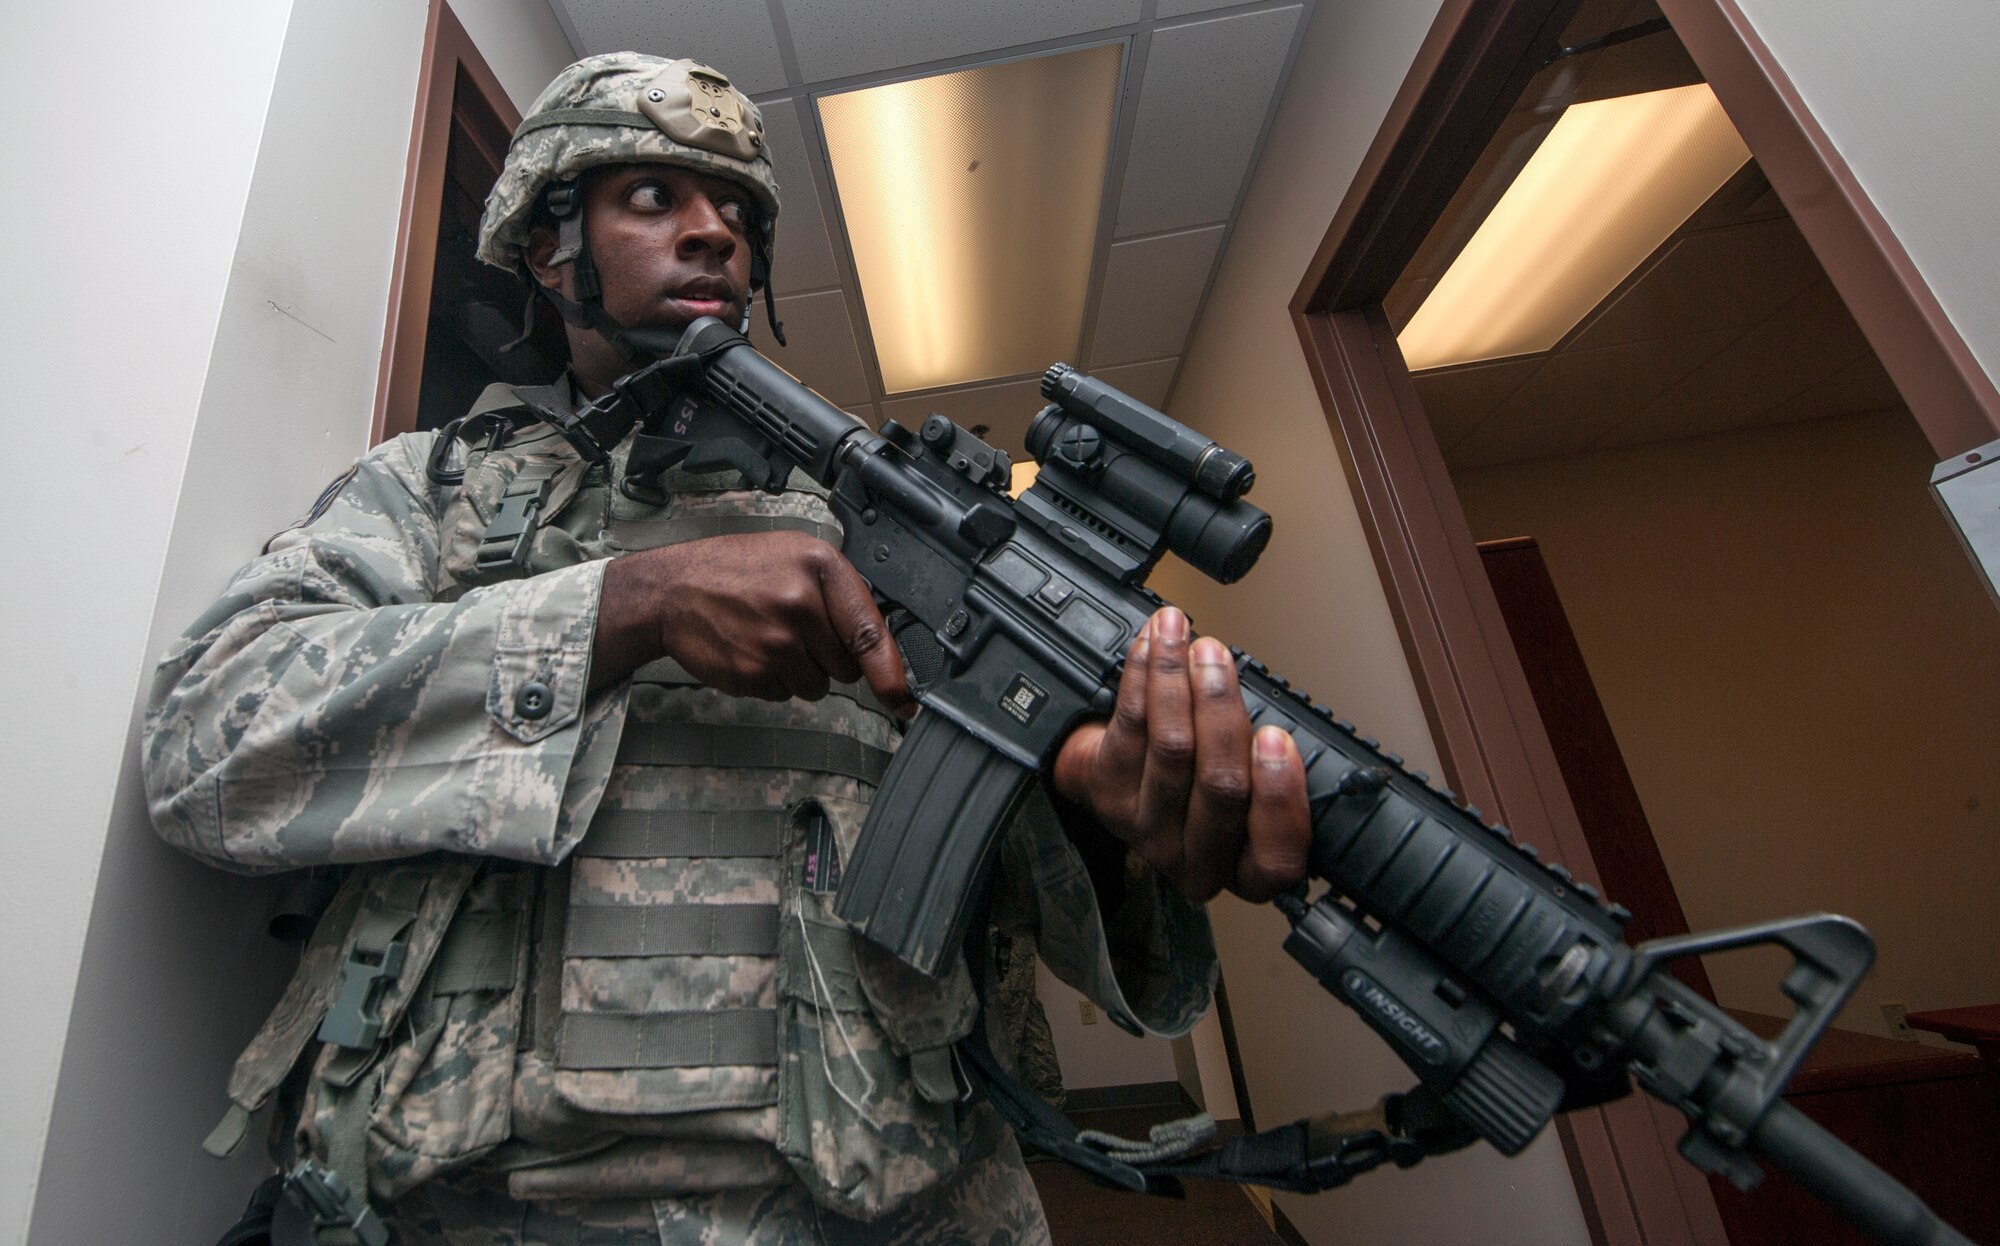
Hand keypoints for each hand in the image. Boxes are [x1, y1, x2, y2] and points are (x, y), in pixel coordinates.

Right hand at [591, 531, 912, 712]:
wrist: (672, 589)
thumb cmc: (737, 570)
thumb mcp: (796, 555)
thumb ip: (840, 592)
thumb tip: (880, 643)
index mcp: (819, 567)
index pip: (870, 632)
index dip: (892, 675)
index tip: (905, 701)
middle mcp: (800, 604)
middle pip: (847, 666)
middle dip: (830, 657)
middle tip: (796, 630)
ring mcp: (774, 642)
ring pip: (817, 686)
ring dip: (801, 671)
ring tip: (770, 637)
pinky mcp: (752, 673)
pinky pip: (784, 694)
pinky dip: (773, 680)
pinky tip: (752, 649)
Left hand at [1052, 607, 1309, 903]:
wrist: (1123, 774)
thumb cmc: (1204, 773)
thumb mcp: (1255, 781)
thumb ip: (1271, 766)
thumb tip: (1283, 716)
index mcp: (1246, 866)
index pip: (1276, 858)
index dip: (1280, 798)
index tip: (1277, 738)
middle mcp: (1196, 861)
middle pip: (1220, 787)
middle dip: (1222, 711)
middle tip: (1218, 658)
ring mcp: (1147, 832)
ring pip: (1172, 749)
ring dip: (1178, 681)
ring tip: (1186, 642)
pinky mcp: (1107, 797)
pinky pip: (1130, 726)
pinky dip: (1144, 676)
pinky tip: (1153, 647)